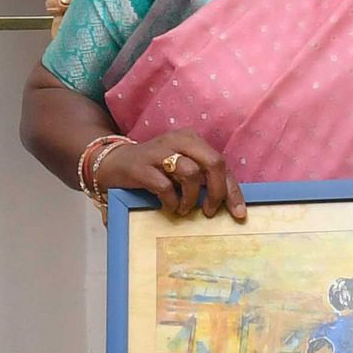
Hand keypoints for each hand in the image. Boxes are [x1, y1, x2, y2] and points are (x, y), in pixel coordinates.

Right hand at [97, 129, 244, 220]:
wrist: (113, 163)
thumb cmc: (153, 170)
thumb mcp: (179, 169)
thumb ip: (201, 178)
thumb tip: (228, 203)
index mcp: (191, 139)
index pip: (221, 163)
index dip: (232, 190)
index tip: (238, 213)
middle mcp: (178, 140)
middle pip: (213, 162)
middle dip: (218, 191)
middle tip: (210, 211)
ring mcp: (159, 152)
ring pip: (191, 172)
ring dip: (191, 198)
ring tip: (184, 209)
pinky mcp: (142, 166)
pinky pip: (165, 186)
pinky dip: (171, 201)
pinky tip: (168, 206)